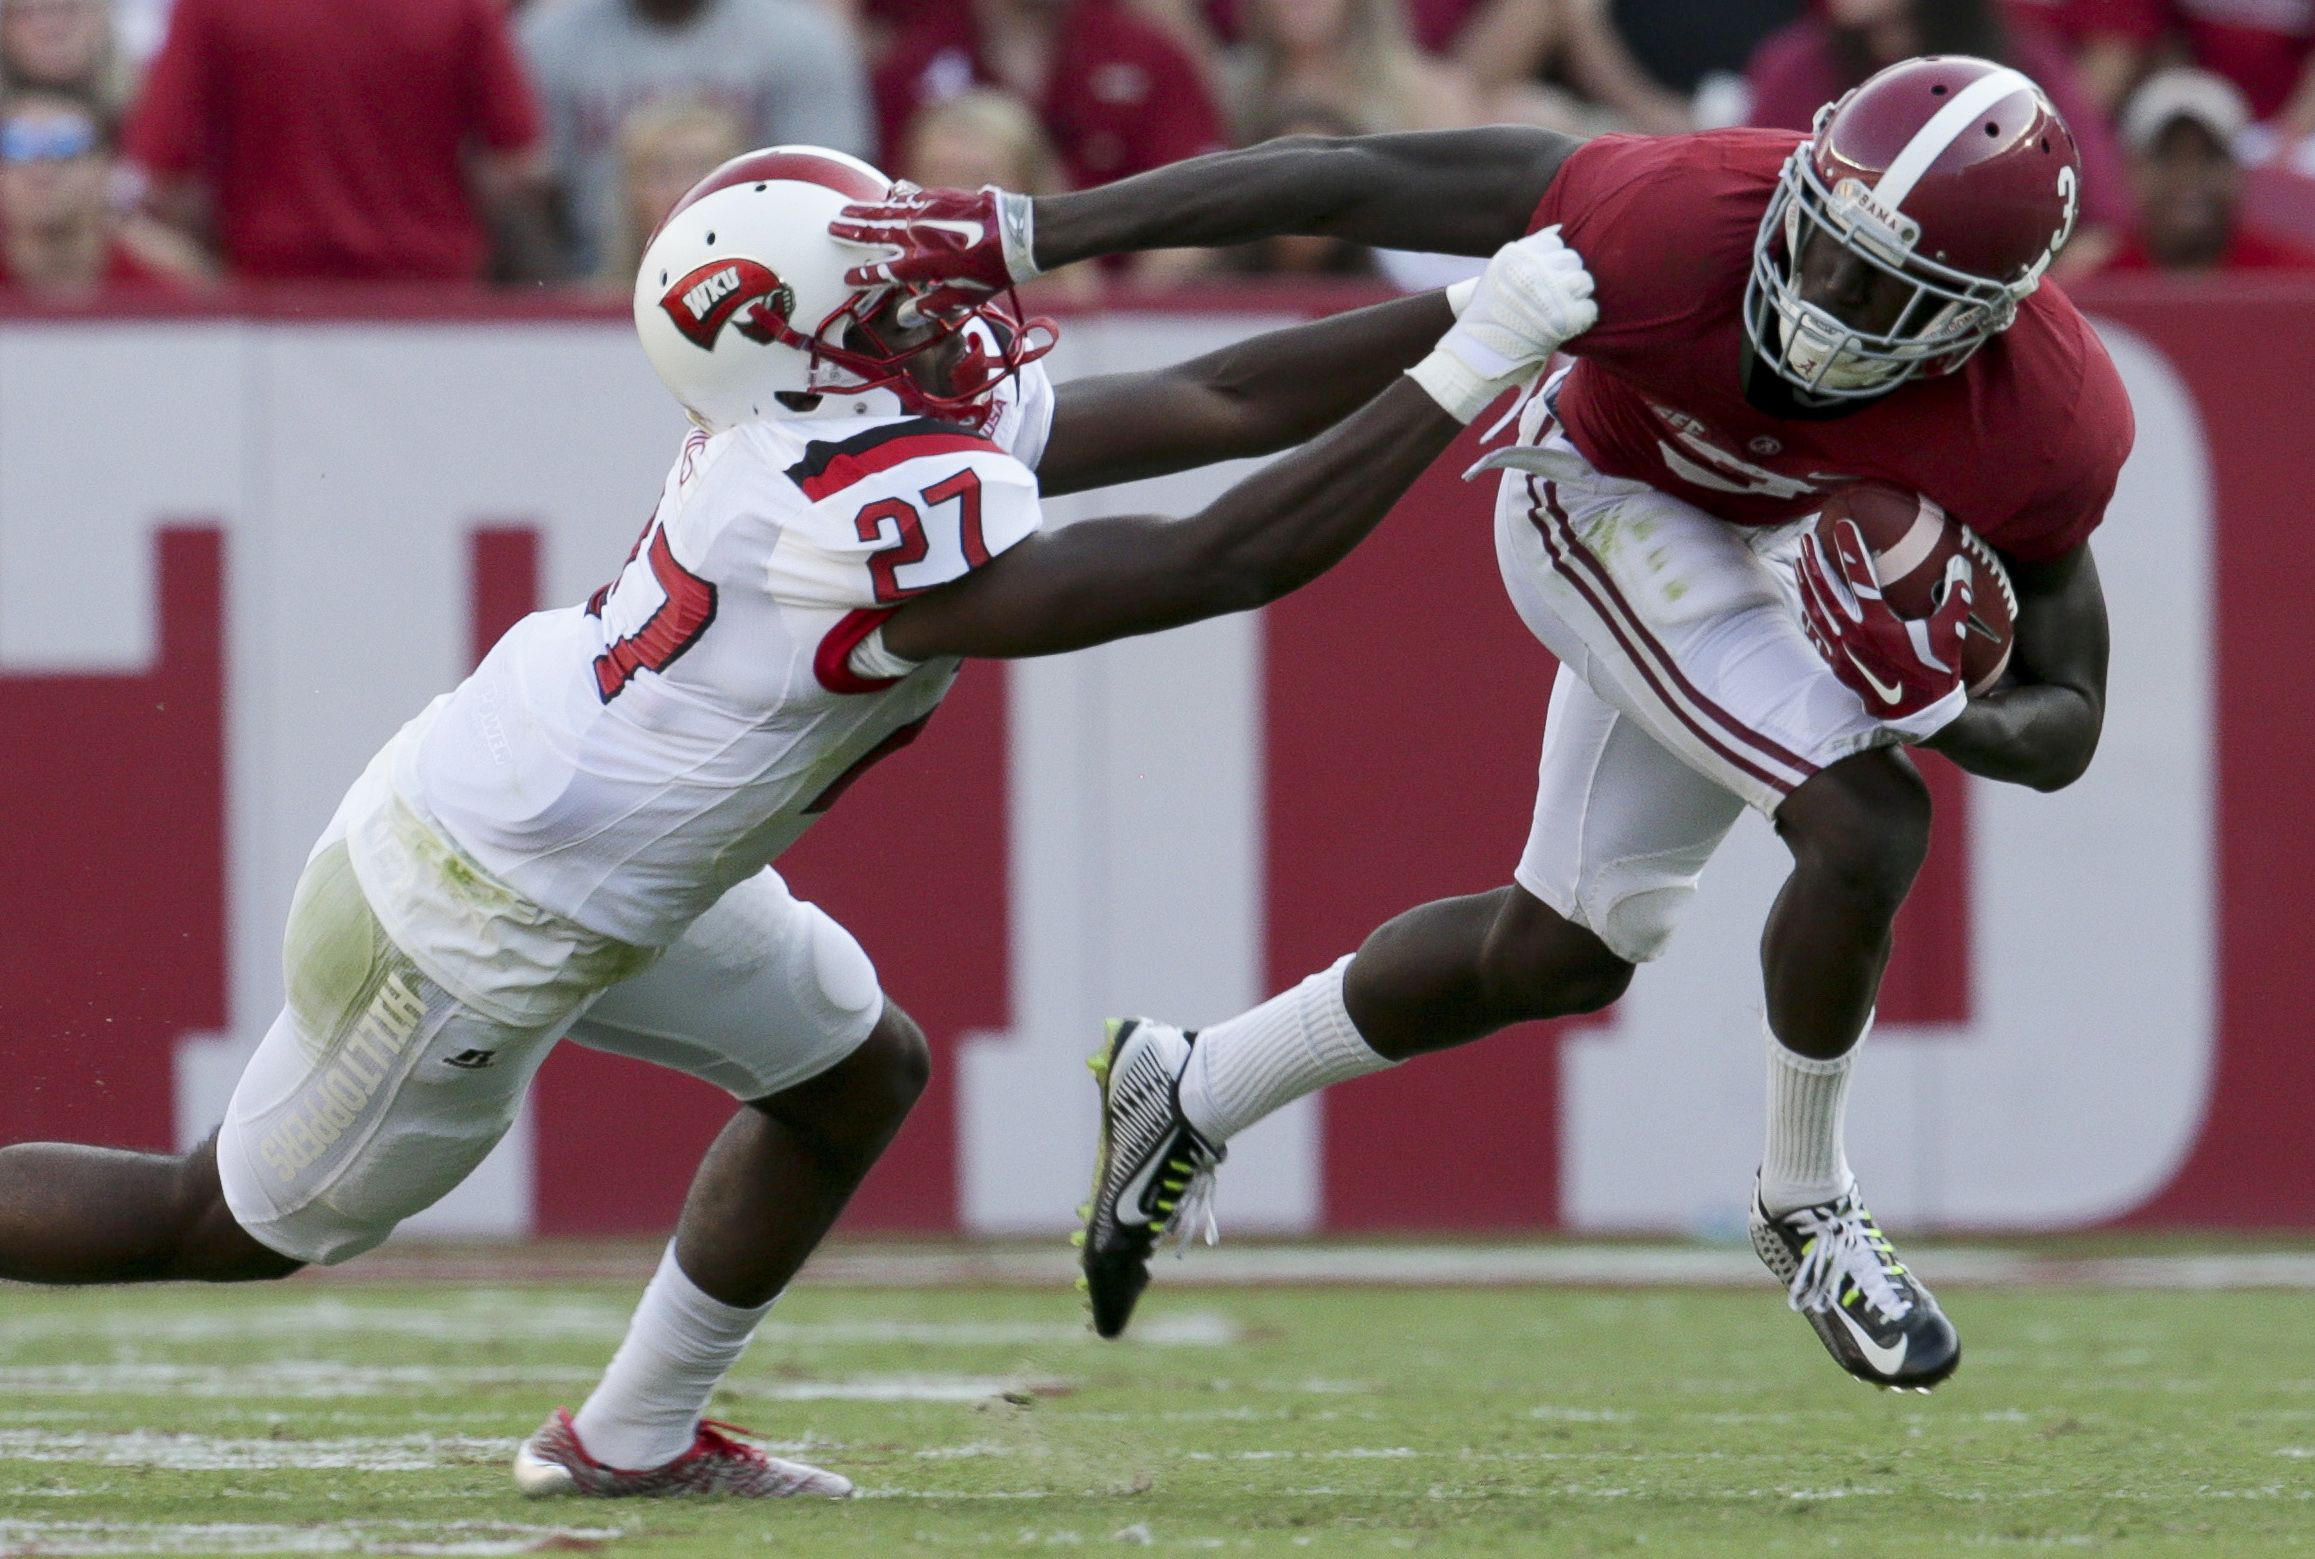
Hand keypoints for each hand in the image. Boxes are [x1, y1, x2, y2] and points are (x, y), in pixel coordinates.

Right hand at [830, 183, 1037, 313]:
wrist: (1017, 234)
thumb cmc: (992, 271)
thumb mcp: (964, 298)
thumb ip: (932, 306)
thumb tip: (904, 317)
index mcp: (921, 264)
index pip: (882, 271)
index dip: (863, 275)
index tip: (848, 279)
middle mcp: (918, 236)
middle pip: (875, 233)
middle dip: (851, 233)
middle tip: (831, 229)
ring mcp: (927, 212)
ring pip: (886, 210)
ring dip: (863, 211)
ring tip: (844, 211)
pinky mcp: (938, 196)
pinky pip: (909, 195)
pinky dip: (894, 196)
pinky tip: (886, 194)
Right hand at [1407, 225, 1596, 423]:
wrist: (1478, 352)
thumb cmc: (1488, 312)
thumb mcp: (1499, 271)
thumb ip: (1527, 251)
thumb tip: (1559, 229)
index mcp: (1518, 255)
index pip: (1555, 243)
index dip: (1553, 259)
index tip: (1546, 275)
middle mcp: (1535, 270)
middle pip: (1573, 259)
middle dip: (1567, 275)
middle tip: (1556, 294)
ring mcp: (1551, 294)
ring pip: (1585, 281)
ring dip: (1578, 294)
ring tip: (1564, 307)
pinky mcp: (1564, 319)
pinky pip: (1590, 308)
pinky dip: (1583, 316)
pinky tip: (1569, 323)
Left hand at [1798, 518, 1970, 741]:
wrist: (1915, 714)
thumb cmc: (1935, 672)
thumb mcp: (1951, 633)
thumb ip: (1956, 596)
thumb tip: (1960, 562)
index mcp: (1878, 625)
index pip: (1860, 578)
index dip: (1851, 549)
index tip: (1843, 524)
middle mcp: (1852, 635)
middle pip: (1825, 590)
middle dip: (1816, 560)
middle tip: (1808, 536)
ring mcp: (1839, 649)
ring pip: (1815, 608)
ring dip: (1807, 581)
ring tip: (1801, 559)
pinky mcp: (1834, 661)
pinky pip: (1815, 629)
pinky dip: (1808, 610)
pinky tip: (1804, 597)